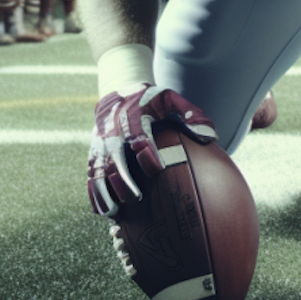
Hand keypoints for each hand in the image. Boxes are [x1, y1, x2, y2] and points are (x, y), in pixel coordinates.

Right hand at [86, 85, 217, 217]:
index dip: (146, 153)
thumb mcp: (171, 99)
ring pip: (97, 168)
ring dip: (103, 190)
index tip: (157, 169)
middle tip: (135, 198)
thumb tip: (210, 137)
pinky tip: (102, 211)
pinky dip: (94, 193)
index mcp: (133, 116)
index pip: (138, 136)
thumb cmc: (152, 99)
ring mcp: (100, 142)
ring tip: (114, 211)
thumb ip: (191, 114)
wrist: (119, 87)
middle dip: (122, 178)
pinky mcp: (93, 151)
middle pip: (114, 156)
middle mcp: (112, 129)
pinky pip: (90, 173)